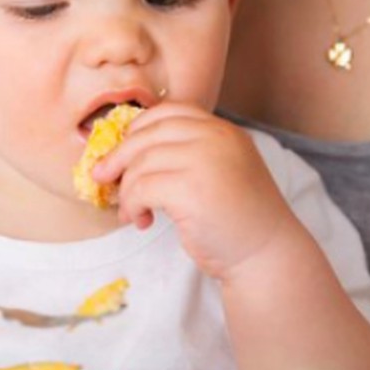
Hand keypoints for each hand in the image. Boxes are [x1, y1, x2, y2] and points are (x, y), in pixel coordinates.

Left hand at [92, 103, 298, 278]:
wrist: (267, 256)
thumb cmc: (237, 220)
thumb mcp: (217, 172)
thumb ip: (187, 155)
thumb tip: (125, 154)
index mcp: (223, 130)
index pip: (169, 112)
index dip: (138, 129)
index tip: (123, 151)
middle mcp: (216, 138)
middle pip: (147, 134)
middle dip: (118, 157)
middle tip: (102, 177)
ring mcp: (205, 160)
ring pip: (140, 163)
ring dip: (127, 190)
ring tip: (132, 212)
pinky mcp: (191, 189)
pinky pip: (141, 188)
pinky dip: (132, 205)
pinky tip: (142, 221)